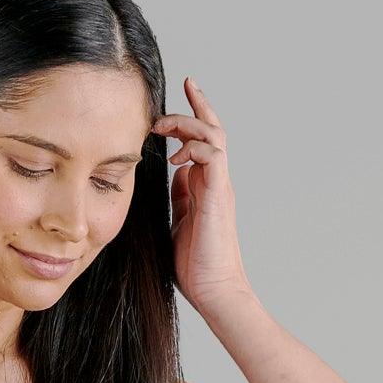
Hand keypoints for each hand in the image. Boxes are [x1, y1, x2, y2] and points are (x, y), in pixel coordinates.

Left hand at [150, 78, 251, 311]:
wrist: (214, 290)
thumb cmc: (195, 265)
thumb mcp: (179, 222)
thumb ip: (180, 197)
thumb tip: (176, 175)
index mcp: (206, 186)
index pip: (203, 140)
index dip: (192, 114)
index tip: (180, 93)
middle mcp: (216, 181)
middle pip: (212, 128)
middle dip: (192, 107)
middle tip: (164, 106)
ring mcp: (219, 186)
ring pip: (213, 135)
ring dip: (187, 123)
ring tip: (162, 128)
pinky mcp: (219, 195)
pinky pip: (213, 155)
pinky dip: (194, 147)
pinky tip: (175, 158)